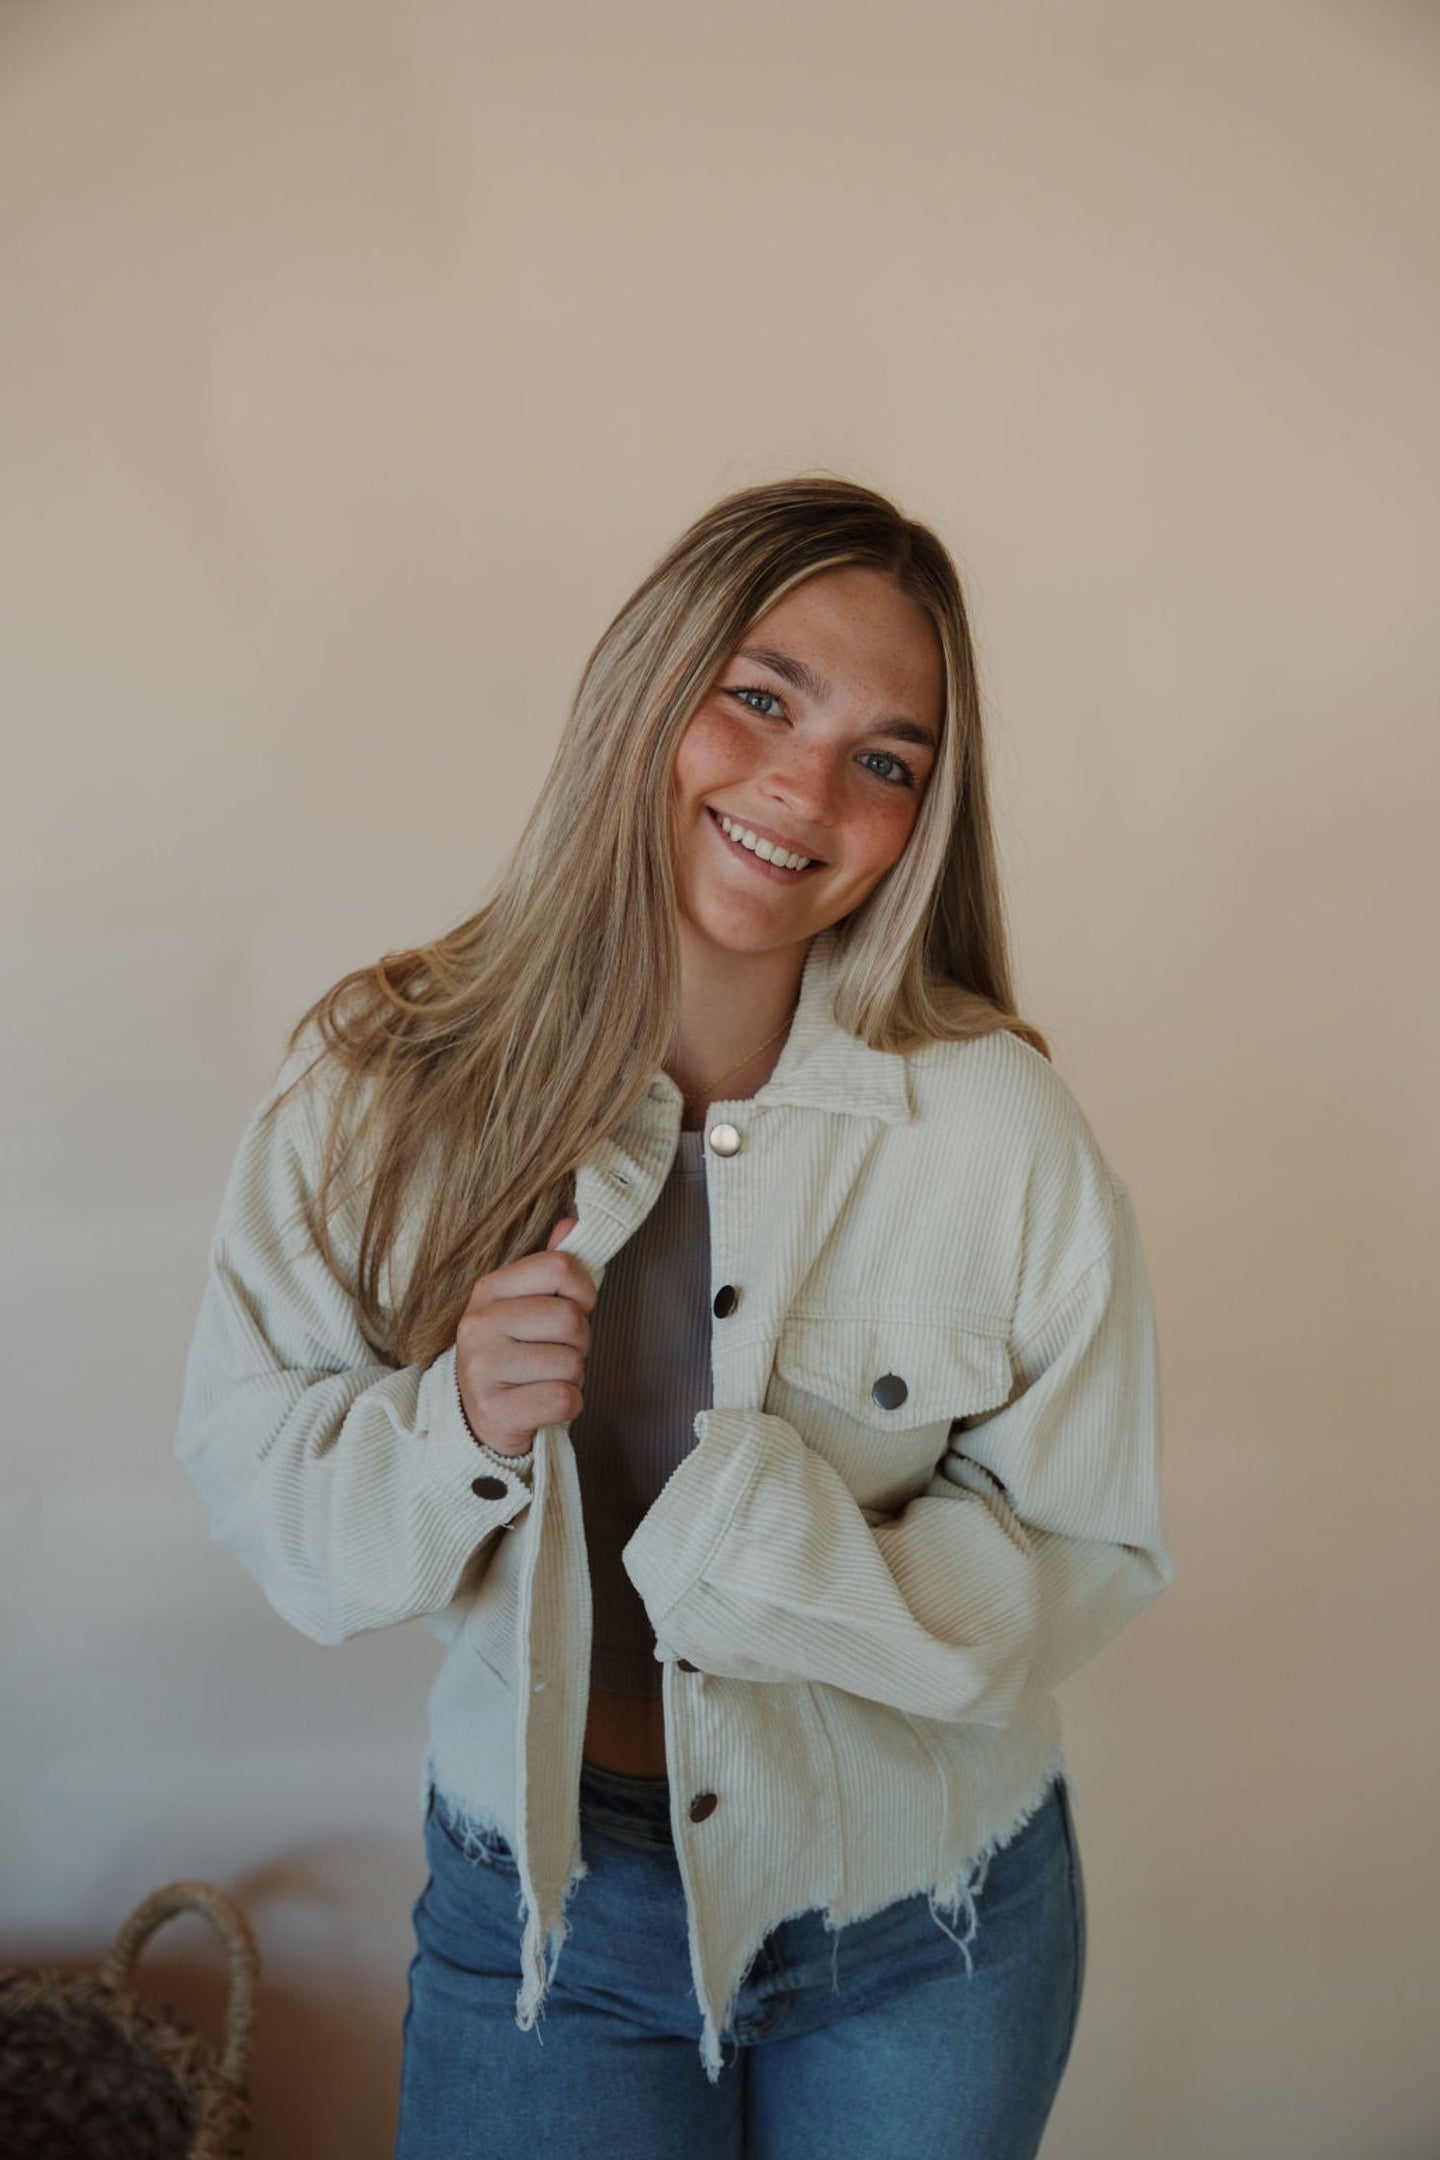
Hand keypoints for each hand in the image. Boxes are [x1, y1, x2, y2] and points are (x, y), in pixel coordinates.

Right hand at [454, 1217, 594, 1455]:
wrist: (475, 1415)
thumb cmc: (513, 1352)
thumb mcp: (524, 1304)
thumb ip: (550, 1267)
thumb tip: (571, 1223)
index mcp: (488, 1289)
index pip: (560, 1267)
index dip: (584, 1290)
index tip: (576, 1307)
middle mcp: (479, 1324)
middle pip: (571, 1319)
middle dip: (579, 1341)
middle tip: (557, 1351)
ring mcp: (482, 1369)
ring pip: (571, 1363)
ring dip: (572, 1375)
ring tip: (545, 1377)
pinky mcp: (494, 1411)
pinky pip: (564, 1399)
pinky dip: (568, 1404)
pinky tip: (543, 1402)